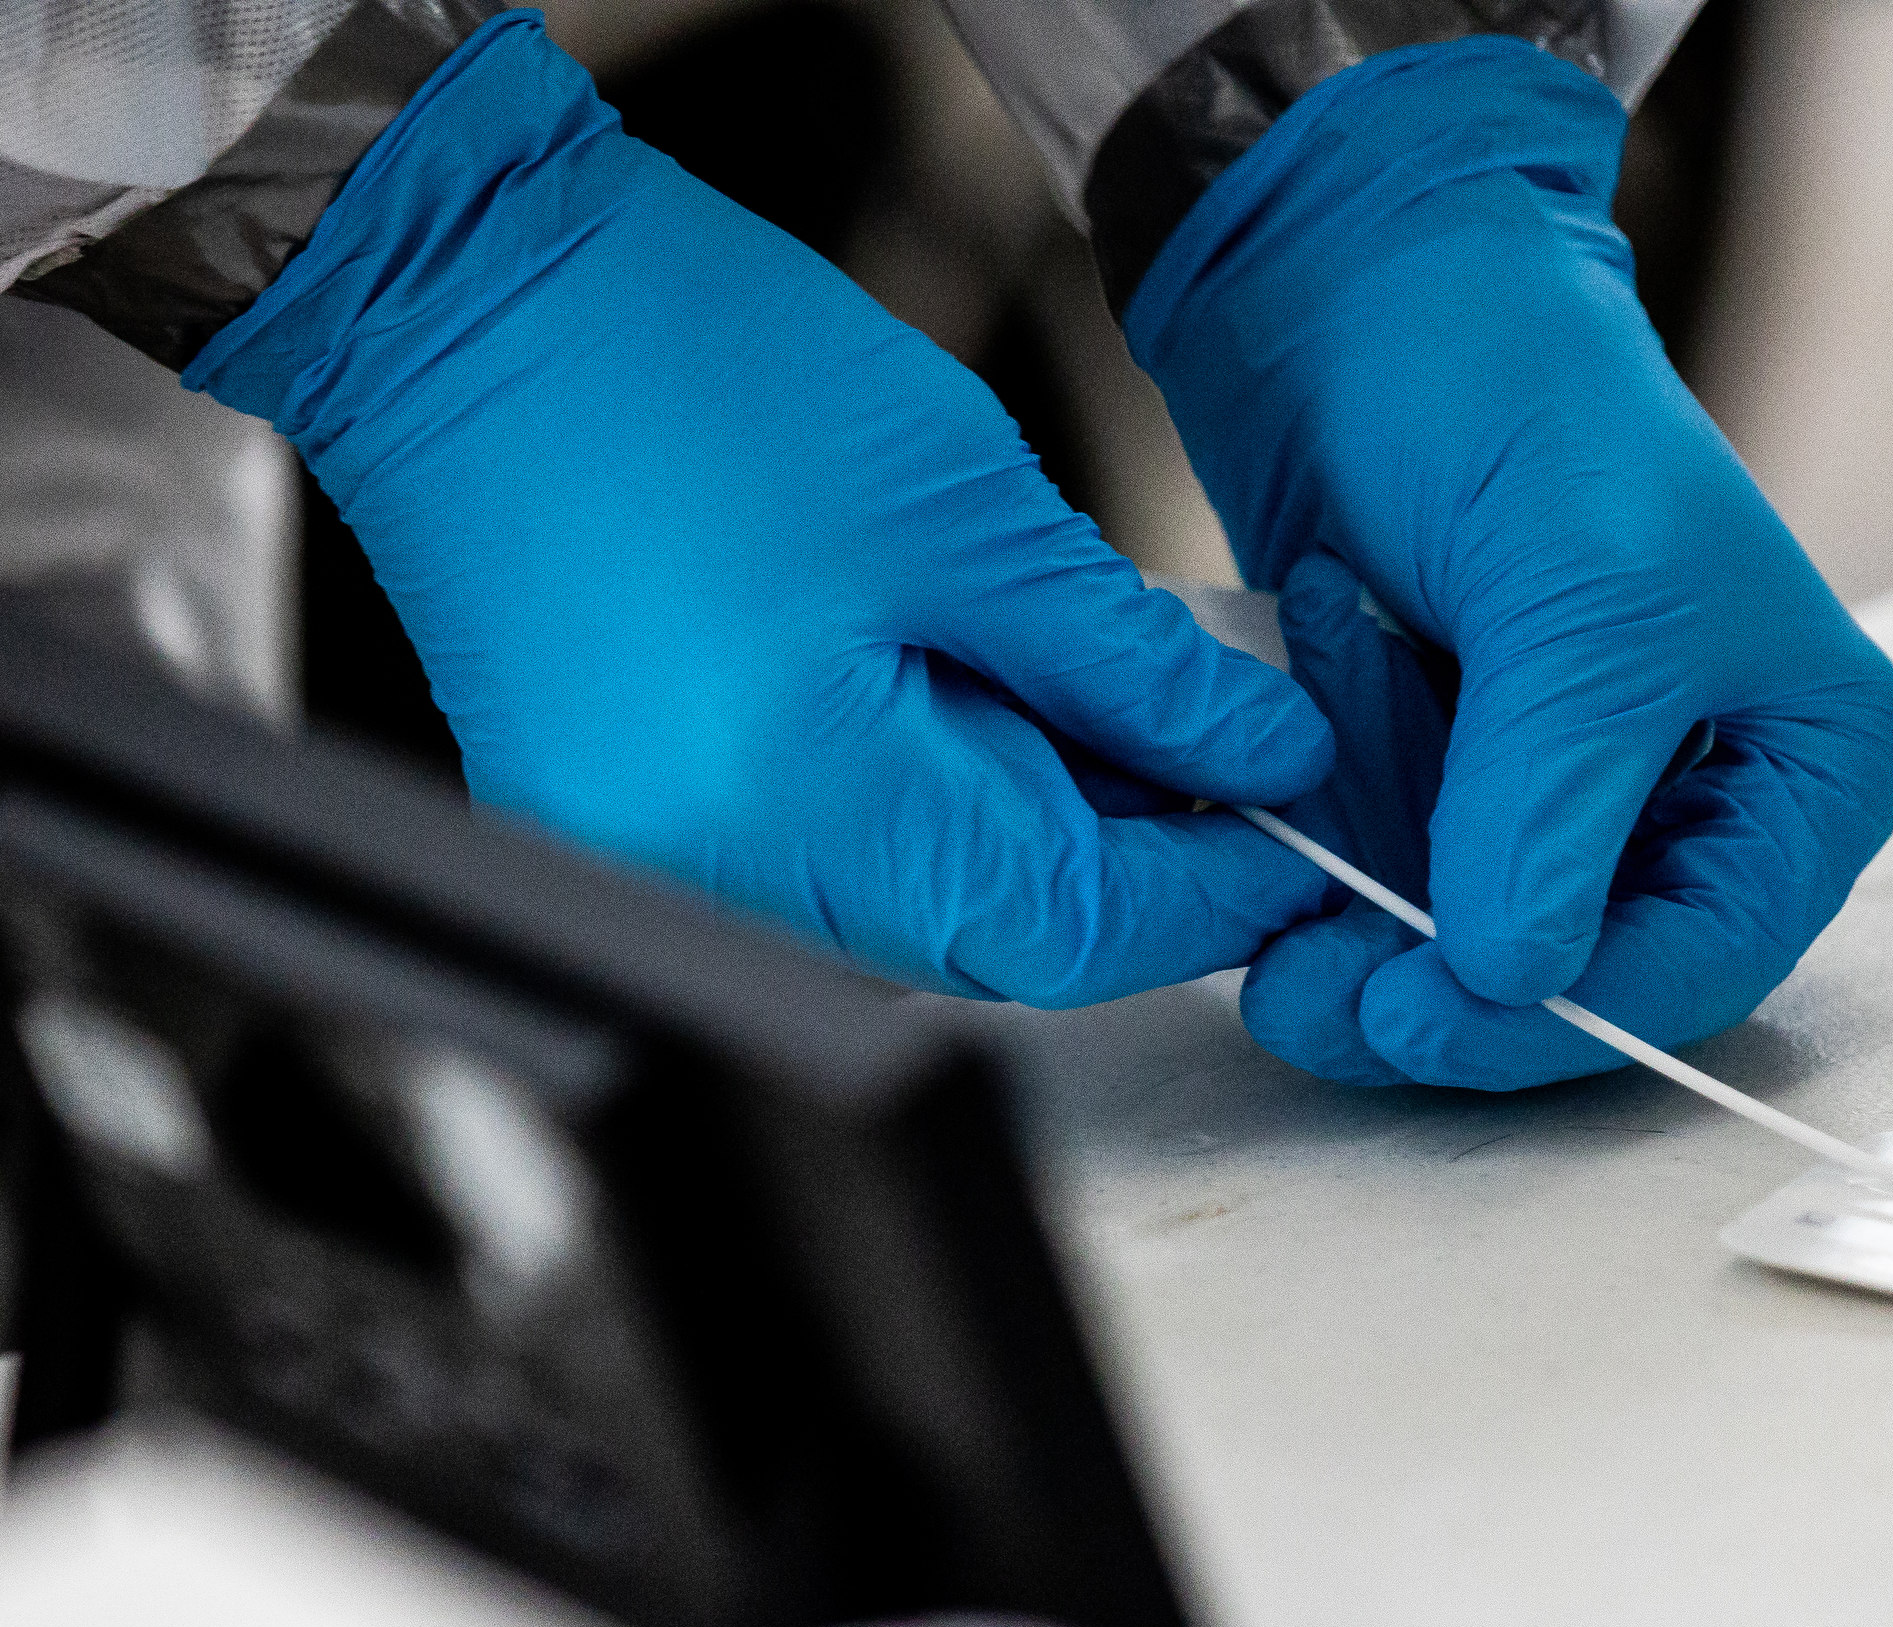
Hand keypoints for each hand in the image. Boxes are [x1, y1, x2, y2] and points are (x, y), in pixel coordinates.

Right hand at [182, 16, 1332, 1006]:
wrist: (464, 293)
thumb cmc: (690, 371)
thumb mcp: (975, 515)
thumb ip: (1135, 669)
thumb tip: (1261, 756)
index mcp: (805, 816)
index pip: (1074, 935)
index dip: (1212, 890)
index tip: (1298, 832)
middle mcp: (714, 881)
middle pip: (996, 934)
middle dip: (1129, 848)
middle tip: (1219, 742)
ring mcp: (656, 863)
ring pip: (919, 901)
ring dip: (1035, 816)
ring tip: (1089, 685)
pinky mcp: (628, 820)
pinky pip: (828, 858)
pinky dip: (931, 793)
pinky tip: (970, 689)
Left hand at [1127, 38, 1892, 1089]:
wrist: (1359, 286)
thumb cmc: (1520, 394)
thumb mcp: (1578, 605)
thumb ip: (1552, 806)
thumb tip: (1515, 975)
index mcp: (1809, 761)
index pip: (1707, 958)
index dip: (1568, 1012)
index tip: (1430, 1015)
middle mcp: (1707, 797)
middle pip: (1585, 977)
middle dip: (1443, 990)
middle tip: (1316, 992)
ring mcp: (1573, 792)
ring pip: (1474, 949)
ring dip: (1368, 907)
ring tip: (1305, 807)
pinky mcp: (1456, 776)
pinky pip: (1392, 883)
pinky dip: (1334, 846)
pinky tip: (1306, 744)